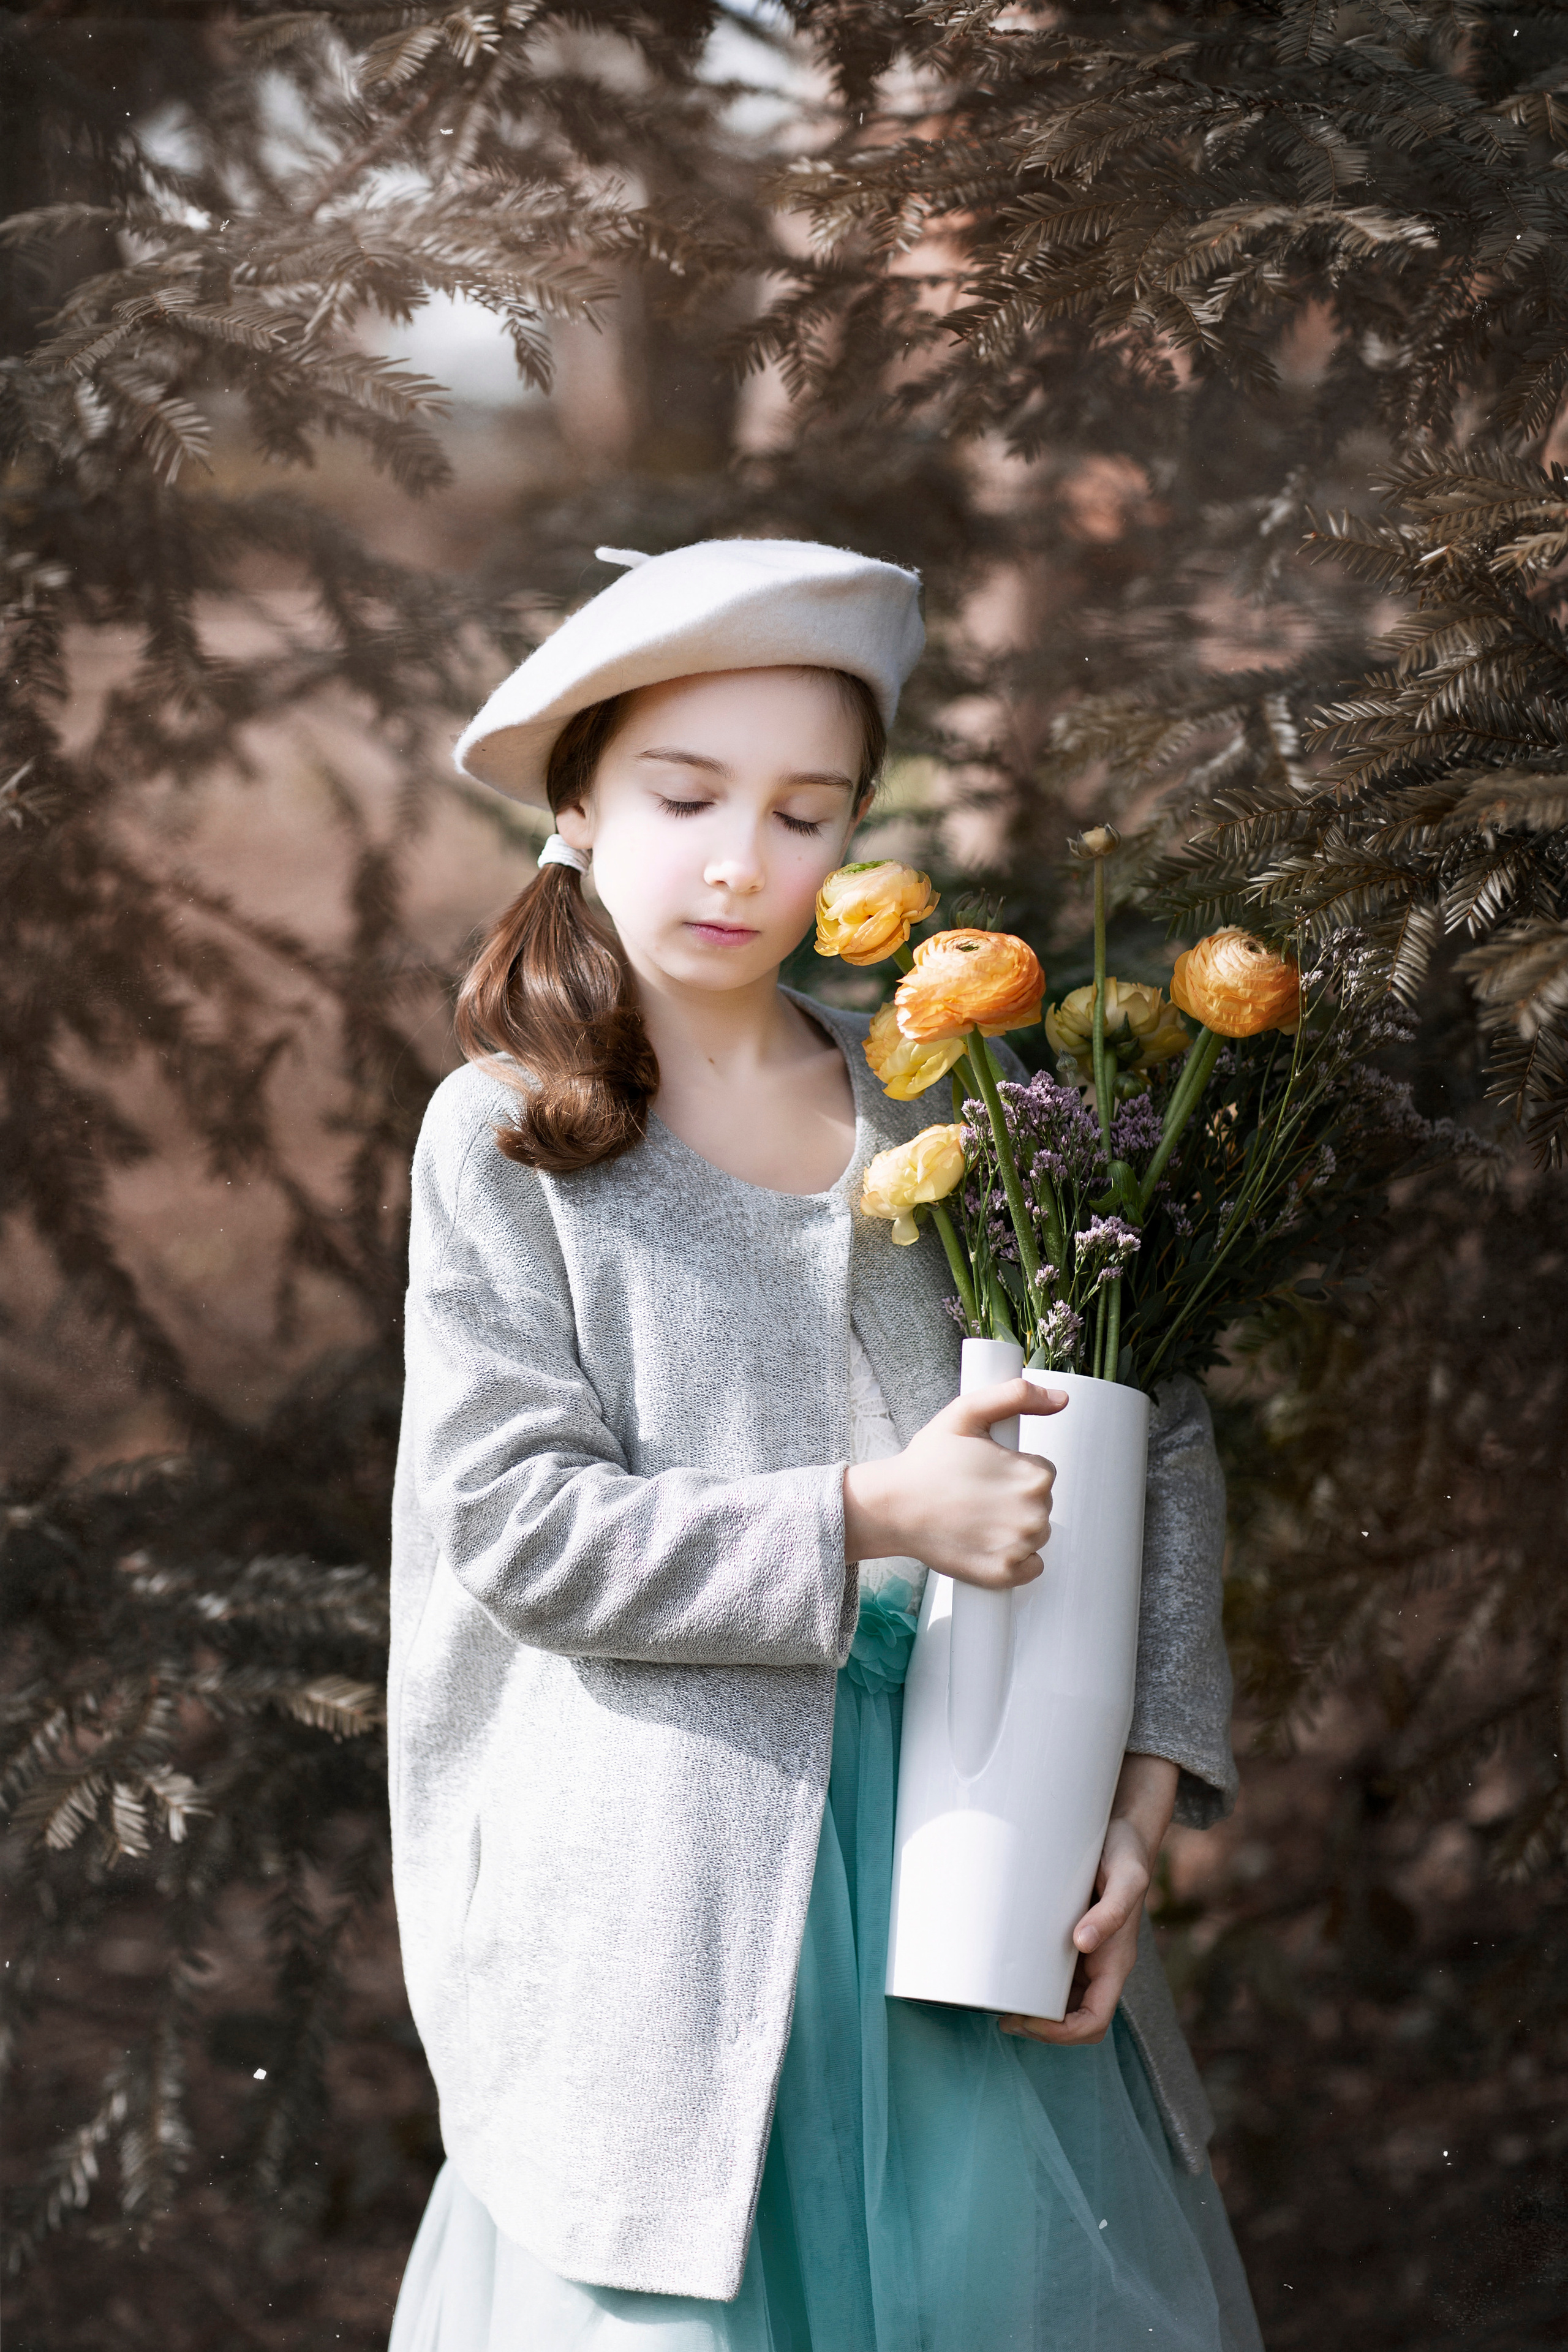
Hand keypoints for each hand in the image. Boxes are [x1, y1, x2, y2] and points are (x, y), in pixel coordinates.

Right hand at [843, 1378, 1067, 1589]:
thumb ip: (1016, 1395)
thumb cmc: (926, 1462)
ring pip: (1035, 1534)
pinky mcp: (1004, 1574)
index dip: (1013, 1468)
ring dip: (1014, 1527)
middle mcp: (1033, 1515)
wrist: (892, 1507)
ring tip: (975, 1517)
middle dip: (1014, 1496)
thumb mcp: (967, 1413)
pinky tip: (985, 1542)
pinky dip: (1014, 1559)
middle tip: (975, 1492)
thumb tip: (1060, 1398)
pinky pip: (1030, 1567)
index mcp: (1033, 1477)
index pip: (1042, 1472)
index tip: (985, 1470)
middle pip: (1040, 1503)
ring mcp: (1019, 1549)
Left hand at [999, 1753, 1179, 2046]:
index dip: (1063, 2033)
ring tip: (998, 1999)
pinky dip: (1030, 1983)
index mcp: (1116, 1962)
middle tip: (1002, 2016)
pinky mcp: (1068, 1937)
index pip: (1094, 2021)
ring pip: (1060, 2002)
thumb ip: (1111, 1911)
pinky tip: (1007, 1970)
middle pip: (1073, 2020)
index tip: (1028, 2020)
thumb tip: (1082, 1943)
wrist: (1124, 1831)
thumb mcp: (1127, 1878)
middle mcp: (1100, 1964)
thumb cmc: (1126, 1854)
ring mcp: (1085, 1954)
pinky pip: (1050, 1973)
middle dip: (1040, 2028)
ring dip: (1033, 2010)